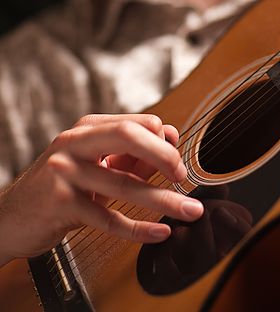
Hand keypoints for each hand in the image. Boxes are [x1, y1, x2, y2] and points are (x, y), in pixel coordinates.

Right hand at [0, 114, 203, 265]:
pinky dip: (138, 228)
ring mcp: (65, 173)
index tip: (179, 158)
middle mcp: (74, 144)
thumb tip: (170, 140)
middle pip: (129, 137)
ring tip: (188, 209)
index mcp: (87, 129)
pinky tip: (159, 232)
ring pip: (123, 183)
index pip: (136, 123)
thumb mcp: (93, 164)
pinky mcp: (61, 205)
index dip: (163, 140)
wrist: (9, 217)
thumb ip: (130, 154)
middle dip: (164, 157)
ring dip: (163, 199)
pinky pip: (108, 218)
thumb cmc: (58, 187)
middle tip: (183, 177)